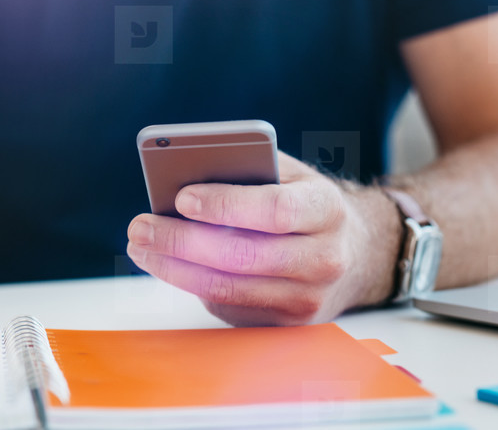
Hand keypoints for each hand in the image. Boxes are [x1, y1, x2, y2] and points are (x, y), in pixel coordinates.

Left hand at [126, 152, 400, 325]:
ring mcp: (308, 299)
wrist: (357, 254)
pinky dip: (193, 285)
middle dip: (182, 241)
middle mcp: (324, 258)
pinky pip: (229, 307)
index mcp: (326, 209)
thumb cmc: (305, 203)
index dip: (226, 205)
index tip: (181, 197)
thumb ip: (248, 170)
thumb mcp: (289, 174)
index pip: (274, 210)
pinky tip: (169, 266)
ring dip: (175, 269)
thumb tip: (183, 179)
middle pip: (243, 255)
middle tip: (140, 226)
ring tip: (141, 247)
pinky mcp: (288, 326)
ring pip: (229, 288)